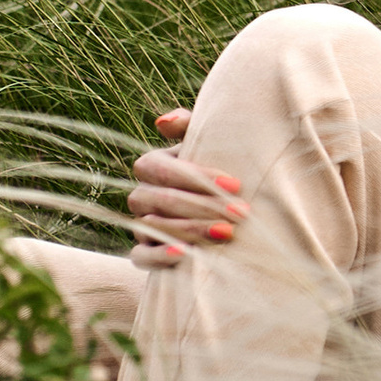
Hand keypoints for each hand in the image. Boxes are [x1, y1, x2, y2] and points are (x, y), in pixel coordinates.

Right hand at [127, 107, 245, 264]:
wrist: (221, 210)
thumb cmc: (216, 170)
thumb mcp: (207, 144)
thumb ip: (189, 126)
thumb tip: (165, 123)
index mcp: (150, 166)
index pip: (163, 170)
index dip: (198, 177)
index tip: (235, 185)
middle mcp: (140, 195)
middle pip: (161, 200)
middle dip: (203, 206)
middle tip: (240, 213)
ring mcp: (139, 225)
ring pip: (154, 227)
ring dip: (191, 230)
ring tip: (226, 233)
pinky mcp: (143, 253)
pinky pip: (140, 257)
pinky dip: (159, 257)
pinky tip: (185, 255)